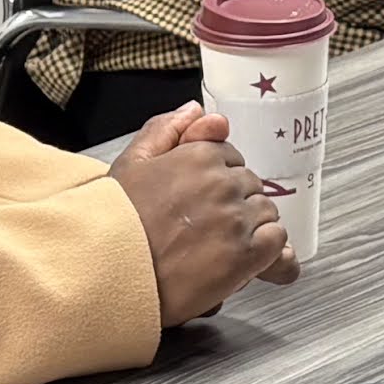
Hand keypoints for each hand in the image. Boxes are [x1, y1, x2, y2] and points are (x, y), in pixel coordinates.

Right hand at [115, 109, 294, 326]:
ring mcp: (236, 219)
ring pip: (266, 212)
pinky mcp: (245, 256)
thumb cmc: (114, 223)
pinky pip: (277, 241)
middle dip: (233, 205)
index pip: (230, 159)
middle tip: (204, 228)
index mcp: (198, 155)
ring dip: (250, 228)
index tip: (200, 201)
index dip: (217, 182)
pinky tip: (244, 260)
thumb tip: (198, 111)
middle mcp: (222, 183)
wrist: (106, 272)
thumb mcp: (130, 164)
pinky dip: (268, 251)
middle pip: (249, 186)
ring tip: (219, 247)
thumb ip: (166, 130)